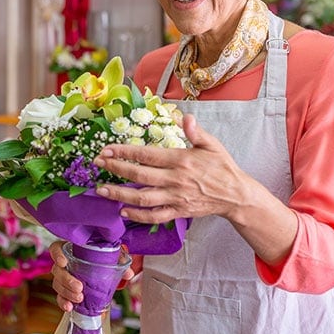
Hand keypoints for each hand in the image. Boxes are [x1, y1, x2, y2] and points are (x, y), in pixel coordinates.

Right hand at [49, 241, 139, 311]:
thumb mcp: (111, 255)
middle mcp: (64, 263)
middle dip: (66, 280)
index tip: (63, 262)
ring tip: (80, 298)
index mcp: (72, 250)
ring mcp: (62, 277)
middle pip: (57, 270)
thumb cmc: (103, 257)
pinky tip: (70, 307)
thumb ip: (120, 260)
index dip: (56, 254)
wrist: (103, 268)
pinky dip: (63, 302)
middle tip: (79, 287)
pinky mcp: (65, 290)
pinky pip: (60, 296)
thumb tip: (128, 274)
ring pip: (57, 284)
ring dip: (67, 293)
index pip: (56, 248)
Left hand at [93, 114, 249, 223]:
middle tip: (97, 164)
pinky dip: (138, 216)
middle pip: (139, 175)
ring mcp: (175, 198)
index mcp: (181, 160)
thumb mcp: (212, 145)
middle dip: (115, 169)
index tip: (107, 149)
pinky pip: (155, 216)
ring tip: (101, 190)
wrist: (235, 195)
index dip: (124, 152)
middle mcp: (175, 180)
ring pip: (142, 198)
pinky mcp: (178, 212)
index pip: (146, 155)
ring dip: (119, 194)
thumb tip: (186, 116)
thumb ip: (196, 132)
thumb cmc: (222, 167)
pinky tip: (123, 211)